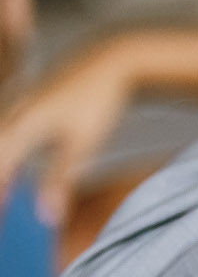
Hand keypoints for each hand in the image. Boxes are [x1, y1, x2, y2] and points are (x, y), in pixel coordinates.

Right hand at [0, 39, 143, 225]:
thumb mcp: (82, 144)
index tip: (0, 213)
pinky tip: (14, 166)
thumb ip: (60, 179)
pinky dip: (7, 150)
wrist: (109, 61)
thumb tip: (48, 215)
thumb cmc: (98, 101)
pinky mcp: (28, 102)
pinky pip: (8, 130)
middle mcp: (16, 112)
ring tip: (5, 193)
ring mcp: (20, 104)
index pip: (1, 164)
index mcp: (24, 124)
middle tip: (2, 207)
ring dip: (2, 166)